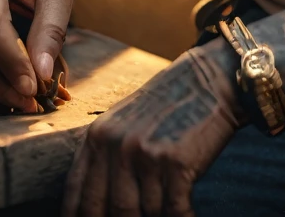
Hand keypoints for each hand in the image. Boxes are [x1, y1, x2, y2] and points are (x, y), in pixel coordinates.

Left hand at [63, 38, 243, 216]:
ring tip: (164, 207)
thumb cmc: (165, 107)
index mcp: (98, 136)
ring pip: (145, 213)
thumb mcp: (123, 123)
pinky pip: (174, 211)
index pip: (77, 193)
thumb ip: (106, 157)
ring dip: (157, 215)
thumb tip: (99, 205)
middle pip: (111, 210)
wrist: (207, 81)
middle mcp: (117, 145)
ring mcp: (146, 153)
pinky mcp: (175, 162)